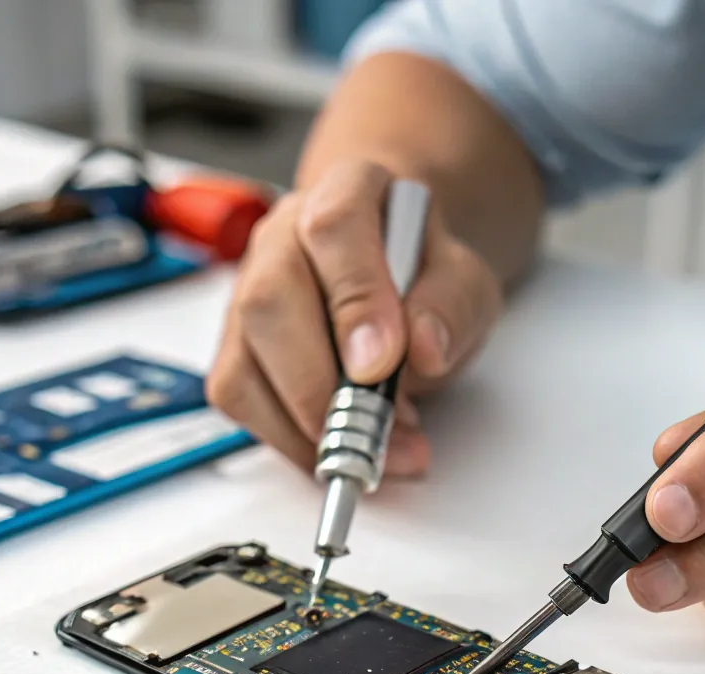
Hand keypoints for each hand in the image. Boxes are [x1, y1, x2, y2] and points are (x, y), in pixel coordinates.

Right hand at [207, 160, 501, 473]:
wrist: (395, 278)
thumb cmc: (423, 278)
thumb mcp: (466, 282)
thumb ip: (452, 305)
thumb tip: (425, 348)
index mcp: (347, 193)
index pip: (335, 230)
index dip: (355, 300)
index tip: (380, 365)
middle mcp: (283, 237)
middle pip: (269, 302)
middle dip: (319, 385)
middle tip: (376, 433)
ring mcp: (248, 291)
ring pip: (243, 363)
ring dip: (306, 427)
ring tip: (376, 450)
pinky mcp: (237, 347)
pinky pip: (241, 399)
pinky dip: (290, 439)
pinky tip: (339, 446)